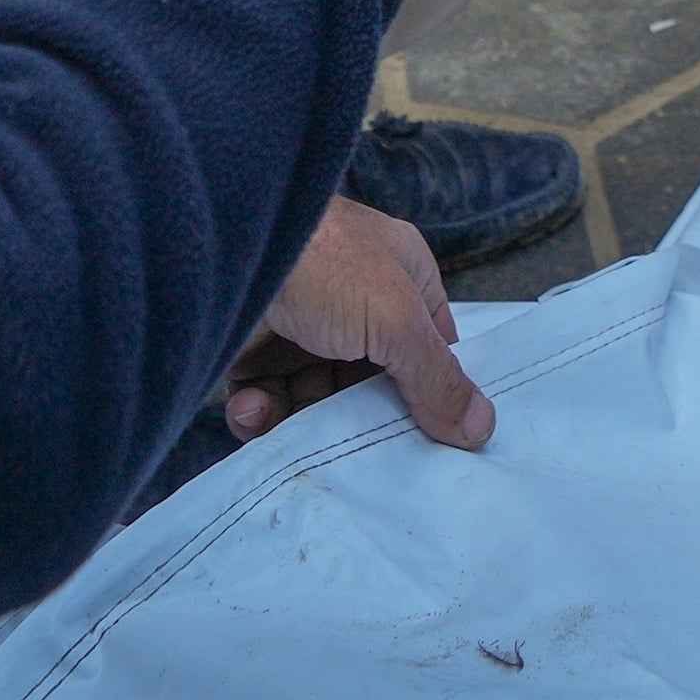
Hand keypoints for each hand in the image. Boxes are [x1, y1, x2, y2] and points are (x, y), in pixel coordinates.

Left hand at [216, 193, 494, 451]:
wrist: (219, 249)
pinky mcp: (251, 349)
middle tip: (355, 450)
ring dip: (302, 420)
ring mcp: (299, 324)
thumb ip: (436, 378)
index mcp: (399, 276)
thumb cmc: (322, 264)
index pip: (430, 346)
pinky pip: (265, 399)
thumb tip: (481, 428)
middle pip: (370, 383)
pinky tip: (252, 407)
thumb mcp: (396, 319)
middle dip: (360, 419)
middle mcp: (351, 301)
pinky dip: (259, 413)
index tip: (434, 442)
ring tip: (290, 423)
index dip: (432, 393)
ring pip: (314, 398)